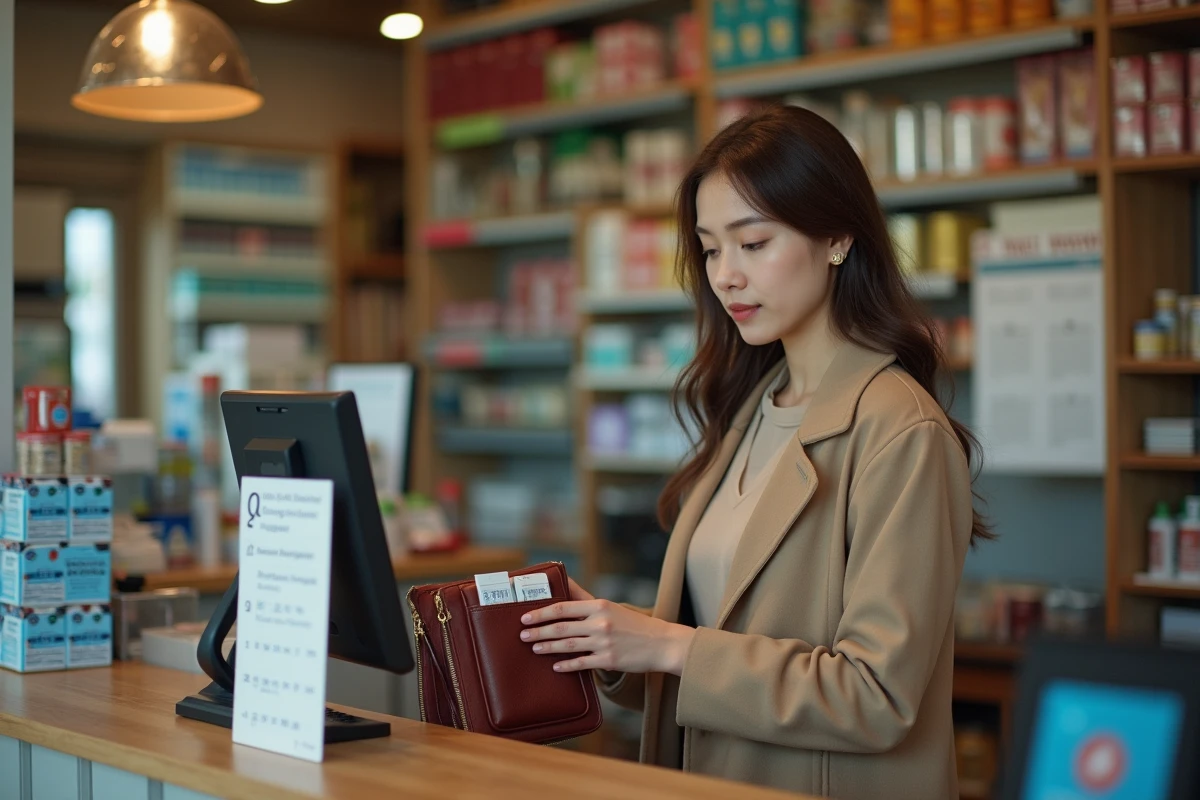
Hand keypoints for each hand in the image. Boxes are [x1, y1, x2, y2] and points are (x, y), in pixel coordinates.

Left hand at [520, 585, 694, 675]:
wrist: (661, 643)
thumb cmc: (633, 623)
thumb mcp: (610, 606)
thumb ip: (585, 599)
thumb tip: (563, 582)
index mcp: (599, 606)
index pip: (563, 607)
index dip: (541, 612)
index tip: (525, 616)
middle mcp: (600, 623)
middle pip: (561, 627)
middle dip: (538, 631)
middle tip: (522, 634)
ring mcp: (604, 643)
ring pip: (568, 646)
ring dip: (548, 647)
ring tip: (534, 647)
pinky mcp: (609, 661)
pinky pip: (582, 663)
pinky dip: (567, 665)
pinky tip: (555, 666)